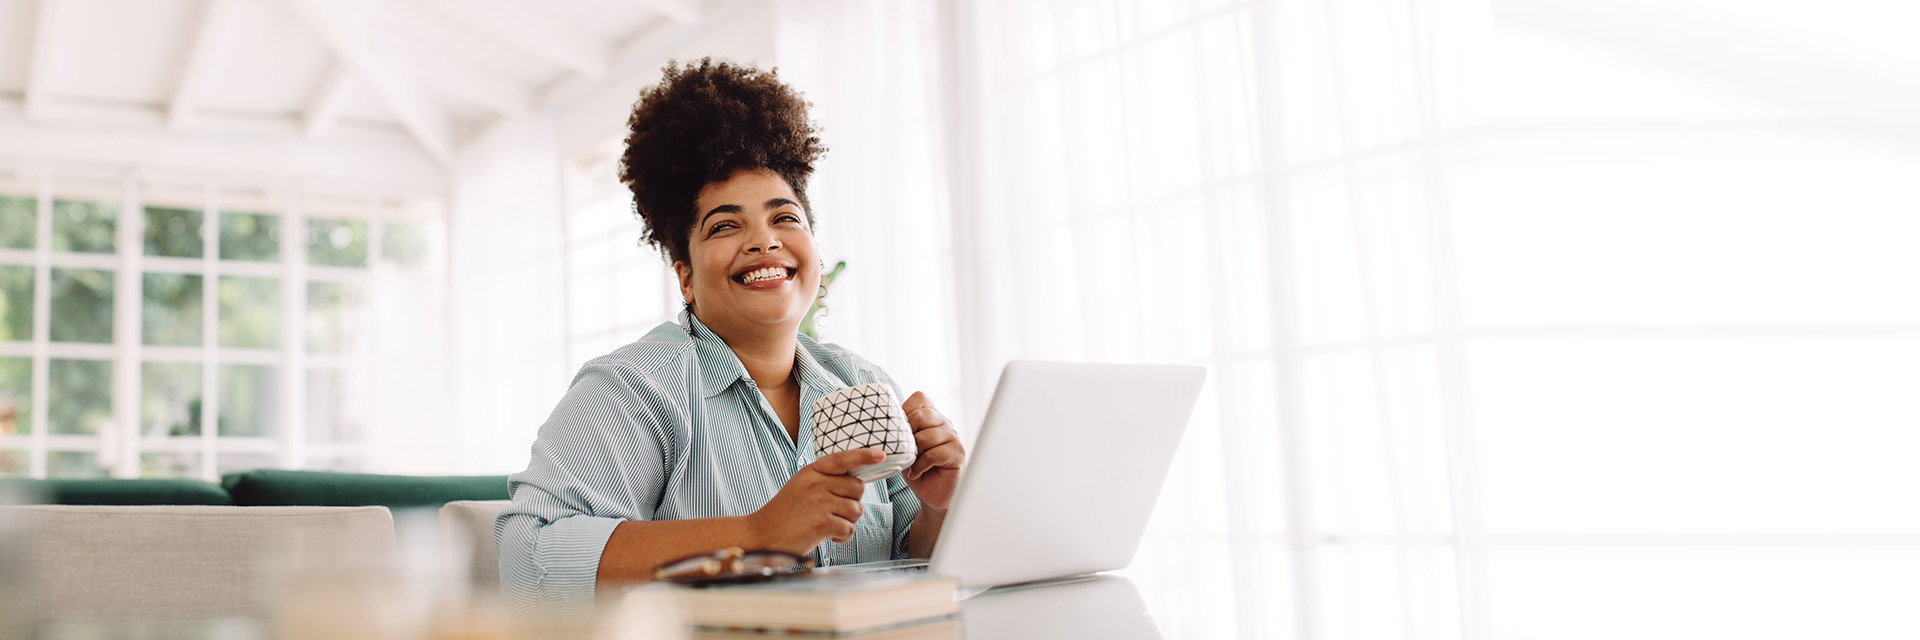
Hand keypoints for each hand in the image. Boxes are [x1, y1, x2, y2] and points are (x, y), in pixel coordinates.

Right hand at [749, 448, 880, 553]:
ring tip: (829, 525)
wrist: (761, 535)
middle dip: (853, 502)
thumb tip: (856, 483)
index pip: (842, 459)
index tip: (881, 454)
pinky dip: (842, 536)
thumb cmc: (785, 514)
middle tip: (836, 512)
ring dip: (847, 521)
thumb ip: (824, 480)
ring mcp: (819, 502)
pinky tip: (829, 536)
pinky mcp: (821, 523)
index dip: (864, 455)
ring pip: (856, 509)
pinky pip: (849, 528)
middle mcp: (816, 483)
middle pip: (857, 487)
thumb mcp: (801, 486)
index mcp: (811, 471)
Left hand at [901, 391, 964, 509]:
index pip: (920, 398)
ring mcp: (954, 437)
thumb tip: (879, 422)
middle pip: (921, 415)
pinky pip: (934, 454)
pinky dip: (920, 466)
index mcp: (932, 416)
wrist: (932, 494)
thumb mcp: (902, 447)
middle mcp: (945, 423)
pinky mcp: (958, 453)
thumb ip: (898, 432)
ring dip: (913, 453)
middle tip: (904, 451)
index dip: (905, 410)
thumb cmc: (916, 468)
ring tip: (910, 464)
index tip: (898, 430)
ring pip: (927, 436)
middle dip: (907, 434)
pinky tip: (916, 472)